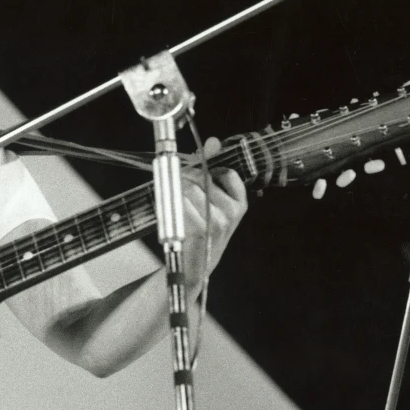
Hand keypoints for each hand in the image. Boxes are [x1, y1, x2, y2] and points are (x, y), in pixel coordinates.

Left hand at [181, 137, 247, 291]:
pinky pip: (179, 202)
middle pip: (201, 177)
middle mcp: (232, 212)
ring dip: (175, 192)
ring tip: (175, 206)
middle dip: (185, 180)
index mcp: (240, 203)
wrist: (193, 267)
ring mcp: (217, 220)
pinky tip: (171, 214)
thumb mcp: (213, 203)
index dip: (206, 171)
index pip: (225, 172)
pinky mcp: (200, 228)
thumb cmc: (202, 232)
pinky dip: (169, 204)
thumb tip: (213, 142)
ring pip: (188, 188)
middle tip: (178, 193)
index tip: (196, 177)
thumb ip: (213, 170)